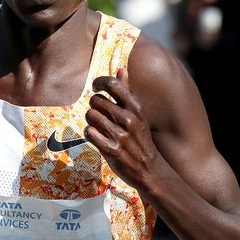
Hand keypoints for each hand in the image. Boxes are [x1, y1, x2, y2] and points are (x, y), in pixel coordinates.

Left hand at [84, 68, 160, 190]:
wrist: (150, 170)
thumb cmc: (140, 139)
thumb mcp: (139, 114)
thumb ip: (128, 91)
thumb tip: (121, 68)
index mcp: (136, 108)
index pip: (113, 85)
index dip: (100, 83)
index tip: (96, 87)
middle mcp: (129, 120)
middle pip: (96, 100)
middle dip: (94, 105)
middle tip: (98, 113)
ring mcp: (120, 136)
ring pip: (91, 116)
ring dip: (91, 121)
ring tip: (98, 126)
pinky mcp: (111, 150)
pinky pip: (89, 133)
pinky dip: (89, 133)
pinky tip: (95, 136)